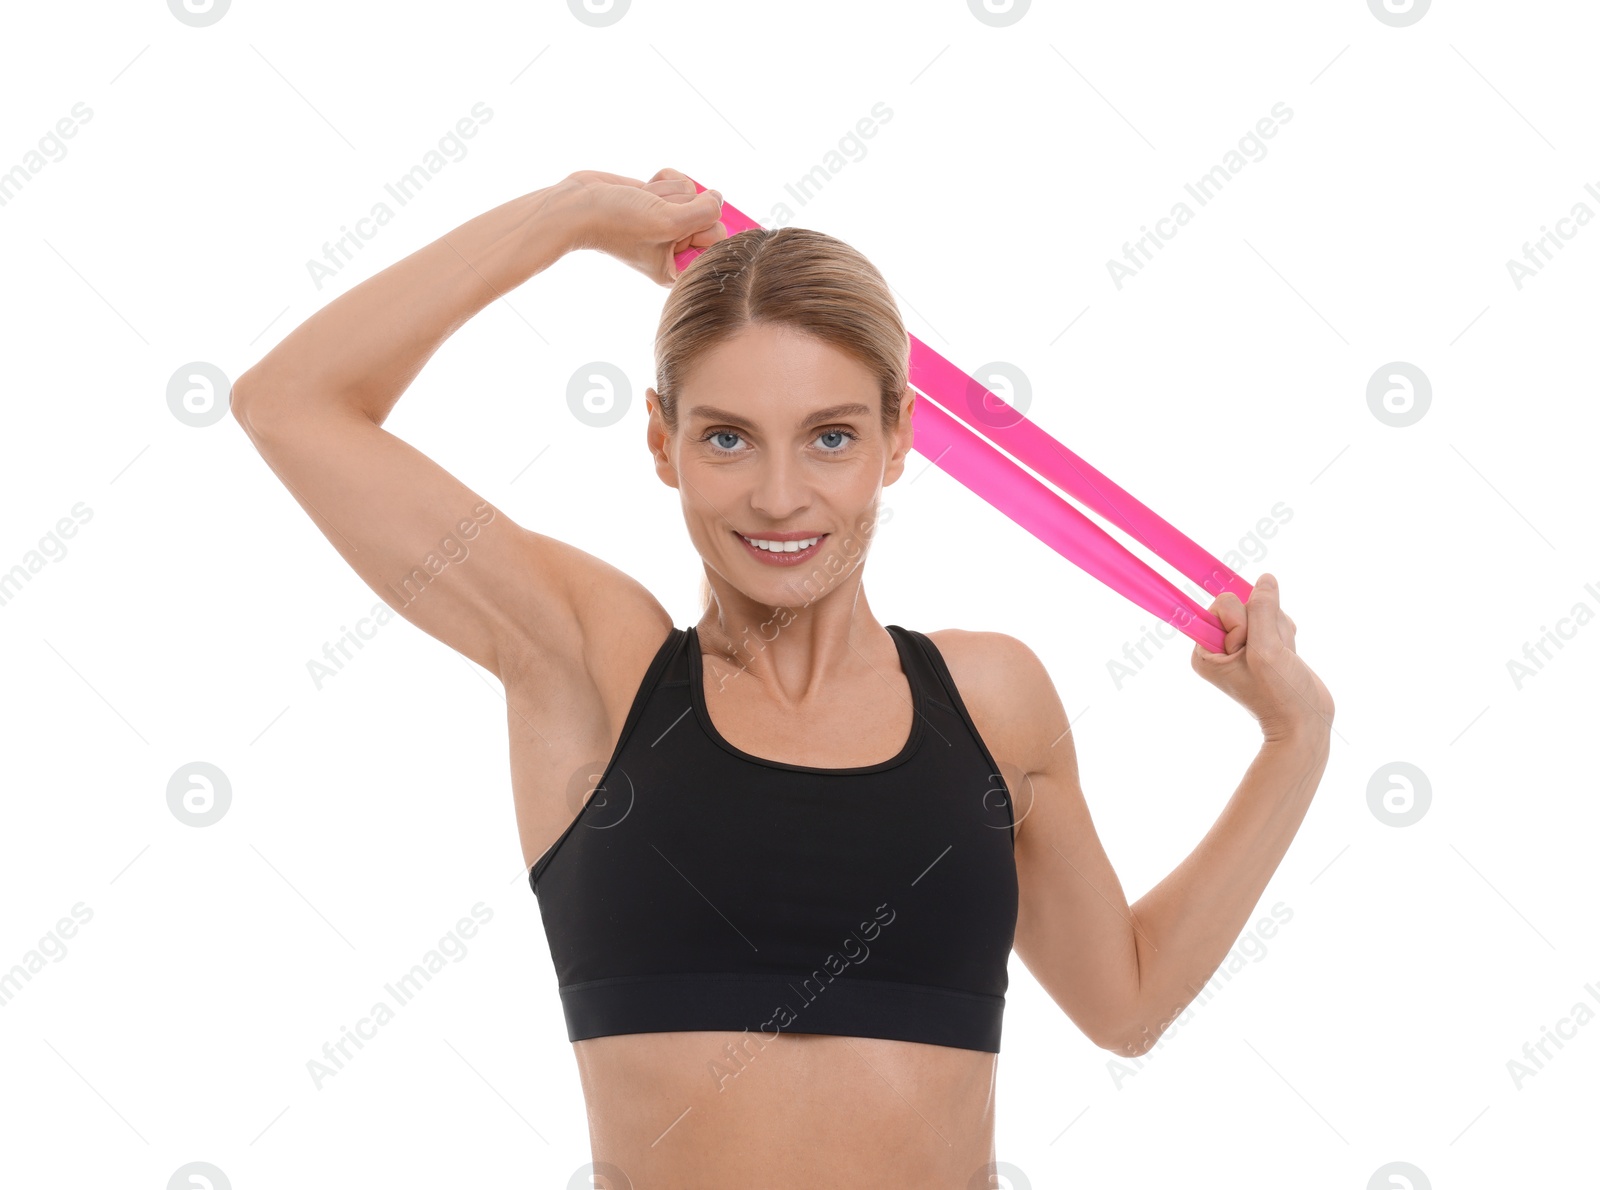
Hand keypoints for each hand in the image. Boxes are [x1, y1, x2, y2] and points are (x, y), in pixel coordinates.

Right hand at [554, 167, 726, 286]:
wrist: (578, 204)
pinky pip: (679, 180)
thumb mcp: (668, 223)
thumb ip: (704, 213)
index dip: (703, 228)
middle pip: (708, 215)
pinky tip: (642, 189)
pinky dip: (661, 180)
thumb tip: (718, 198)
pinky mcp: (660, 198)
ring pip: (692, 193)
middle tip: (653, 215)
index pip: (718, 244)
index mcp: (678, 267)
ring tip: (642, 204)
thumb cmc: (617, 222)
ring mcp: (668, 219)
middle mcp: (676, 245)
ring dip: (665, 193)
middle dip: (680, 207)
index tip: (678, 226)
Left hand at [1189, 573, 1333, 742]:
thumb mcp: (1266, 650)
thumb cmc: (1278, 695)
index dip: (1239, 621)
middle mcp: (1220, 646)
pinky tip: (1288, 654)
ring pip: (1263, 609)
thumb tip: (1265, 580)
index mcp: (1205, 650)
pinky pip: (1276, 619)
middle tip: (1269, 655)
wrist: (1304, 722)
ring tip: (1281, 657)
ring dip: (1279, 630)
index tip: (1246, 646)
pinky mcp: (1264, 644)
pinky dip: (1287, 633)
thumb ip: (1262, 610)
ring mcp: (1243, 644)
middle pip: (1243, 603)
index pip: (1219, 606)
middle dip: (1264, 624)